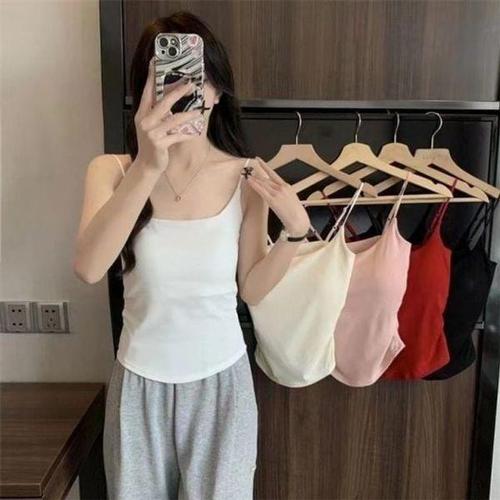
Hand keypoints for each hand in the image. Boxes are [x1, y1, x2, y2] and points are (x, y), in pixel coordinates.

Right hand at [133, 56, 203, 172]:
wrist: (148, 165)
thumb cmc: (153, 144)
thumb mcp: (153, 126)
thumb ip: (159, 113)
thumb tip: (173, 98)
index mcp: (142, 113)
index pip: (147, 91)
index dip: (152, 76)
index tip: (156, 61)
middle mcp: (145, 121)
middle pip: (163, 102)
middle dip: (178, 92)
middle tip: (190, 84)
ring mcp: (151, 133)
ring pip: (174, 120)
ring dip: (188, 115)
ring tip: (199, 111)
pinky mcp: (159, 144)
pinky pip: (177, 136)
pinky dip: (187, 134)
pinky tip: (196, 132)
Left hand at [245, 156, 310, 235]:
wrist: (298, 220)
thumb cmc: (296, 212)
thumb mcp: (291, 199)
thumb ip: (284, 194)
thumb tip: (277, 192)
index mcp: (287, 186)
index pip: (273, 174)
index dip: (265, 166)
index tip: (259, 160)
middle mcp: (282, 187)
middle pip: (266, 179)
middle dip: (257, 174)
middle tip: (249, 169)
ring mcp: (277, 193)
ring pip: (263, 183)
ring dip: (254, 179)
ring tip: (247, 175)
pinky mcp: (273, 200)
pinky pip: (261, 190)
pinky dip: (255, 185)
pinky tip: (249, 181)